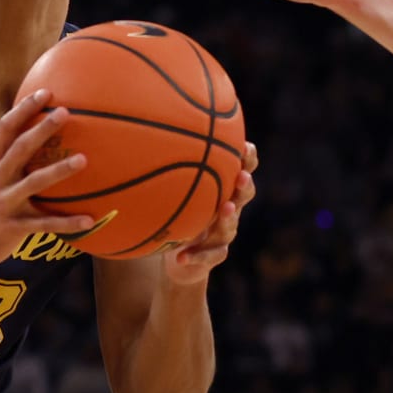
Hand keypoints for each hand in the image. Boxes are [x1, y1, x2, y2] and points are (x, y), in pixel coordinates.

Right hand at [0, 90, 94, 269]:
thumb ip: (2, 160)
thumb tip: (29, 139)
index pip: (5, 129)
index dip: (24, 110)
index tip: (45, 93)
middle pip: (20, 149)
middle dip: (42, 130)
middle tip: (65, 113)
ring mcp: (3, 203)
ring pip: (33, 183)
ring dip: (59, 171)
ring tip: (83, 160)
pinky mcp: (12, 228)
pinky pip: (43, 224)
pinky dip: (67, 223)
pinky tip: (89, 219)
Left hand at [164, 141, 256, 283]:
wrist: (178, 257)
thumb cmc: (178, 213)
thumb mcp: (174, 191)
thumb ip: (168, 168)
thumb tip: (144, 135)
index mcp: (222, 190)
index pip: (241, 171)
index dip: (247, 160)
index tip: (245, 147)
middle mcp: (228, 209)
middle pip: (244, 195)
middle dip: (244, 185)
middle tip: (241, 176)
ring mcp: (223, 234)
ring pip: (231, 226)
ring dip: (228, 218)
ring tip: (225, 209)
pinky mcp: (213, 255)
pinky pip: (210, 256)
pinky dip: (196, 255)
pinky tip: (182, 256)